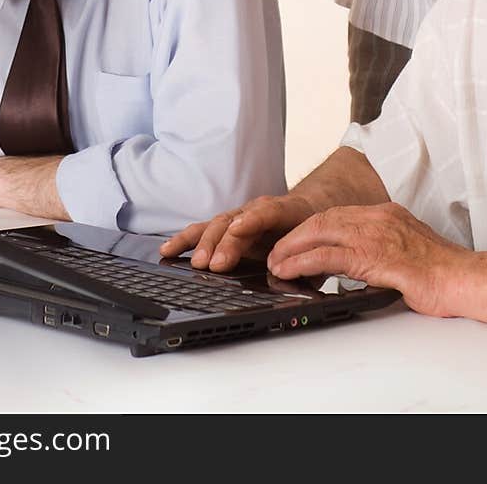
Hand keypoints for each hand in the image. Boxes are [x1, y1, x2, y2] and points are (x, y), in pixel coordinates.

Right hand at [160, 194, 315, 271]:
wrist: (306, 214)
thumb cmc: (310, 234)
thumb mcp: (317, 246)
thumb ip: (305, 260)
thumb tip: (289, 275)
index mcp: (285, 211)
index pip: (267, 212)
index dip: (252, 220)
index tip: (238, 229)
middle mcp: (256, 212)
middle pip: (236, 223)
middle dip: (224, 243)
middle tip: (215, 264)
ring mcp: (238, 219)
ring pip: (216, 226)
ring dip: (204, 245)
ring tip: (195, 263)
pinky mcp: (225, 230)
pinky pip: (203, 232)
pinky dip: (186, 241)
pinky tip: (168, 250)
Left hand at [267, 202, 468, 315]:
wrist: (465, 279)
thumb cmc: (442, 273)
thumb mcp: (406, 252)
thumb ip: (382, 251)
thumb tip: (359, 266)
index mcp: (387, 214)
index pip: (338, 214)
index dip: (312, 228)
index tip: (296, 241)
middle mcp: (379, 218)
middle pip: (324, 219)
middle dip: (295, 236)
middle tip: (276, 252)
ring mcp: (377, 235)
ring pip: (320, 233)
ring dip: (292, 248)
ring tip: (275, 264)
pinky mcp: (375, 257)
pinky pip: (329, 256)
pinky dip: (303, 262)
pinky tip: (290, 271)